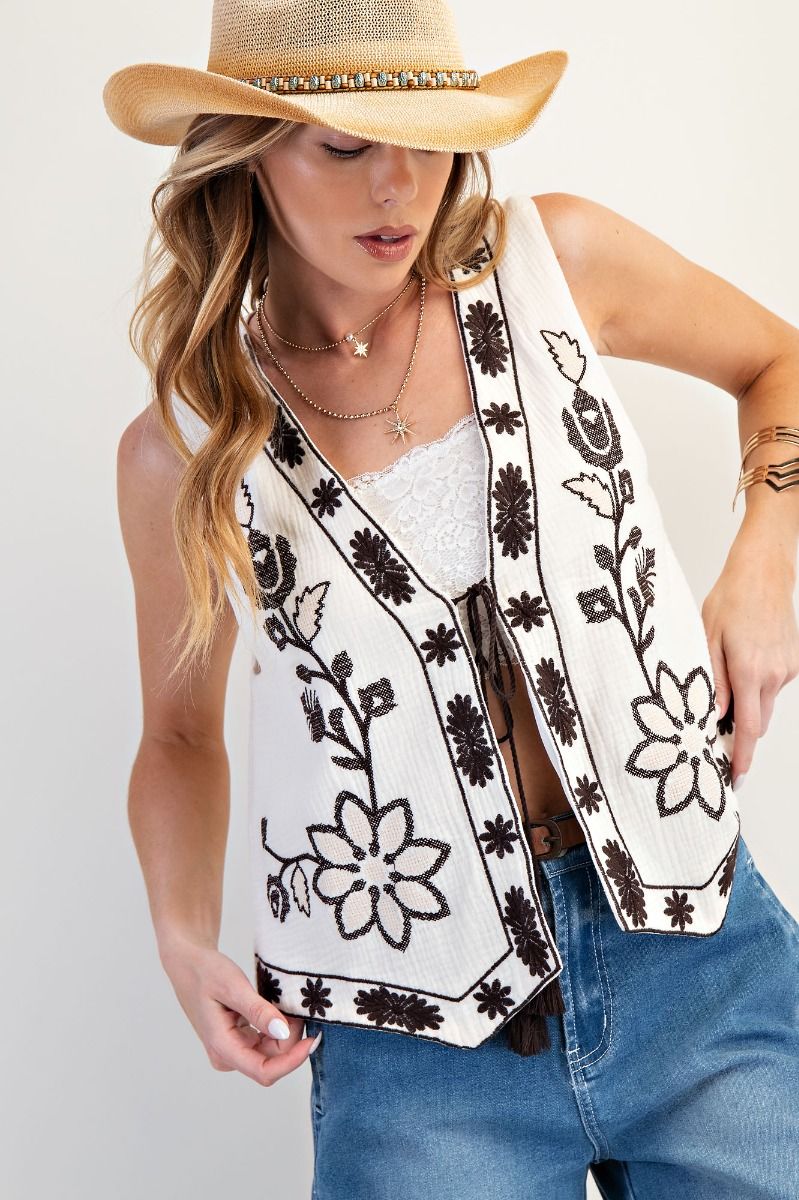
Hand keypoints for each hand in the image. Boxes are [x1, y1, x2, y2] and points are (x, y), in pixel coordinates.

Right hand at [160, 938, 318, 1085]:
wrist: (188, 964)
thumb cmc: (206, 972)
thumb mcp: (233, 986)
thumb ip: (258, 1011)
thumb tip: (282, 1032)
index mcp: (223, 1047)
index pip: (264, 1071)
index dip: (292, 1061)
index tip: (312, 1039)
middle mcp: (227, 1056)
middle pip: (271, 1061)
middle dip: (290, 1038)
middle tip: (297, 1007)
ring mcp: (232, 1050)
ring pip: (271, 1053)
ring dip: (285, 1033)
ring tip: (287, 1005)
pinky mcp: (237, 1041)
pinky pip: (265, 1043)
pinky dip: (277, 1028)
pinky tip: (278, 1009)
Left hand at [702, 527, 798, 788]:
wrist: (763, 573)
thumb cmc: (730, 600)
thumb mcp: (707, 639)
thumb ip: (711, 681)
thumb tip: (712, 716)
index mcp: (749, 671)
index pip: (748, 729)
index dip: (742, 757)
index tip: (736, 778)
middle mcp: (774, 675)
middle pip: (758, 721)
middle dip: (741, 734)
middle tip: (717, 739)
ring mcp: (787, 669)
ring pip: (765, 703)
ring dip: (748, 706)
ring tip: (726, 684)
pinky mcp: (793, 661)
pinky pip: (773, 685)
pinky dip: (757, 685)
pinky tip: (744, 661)